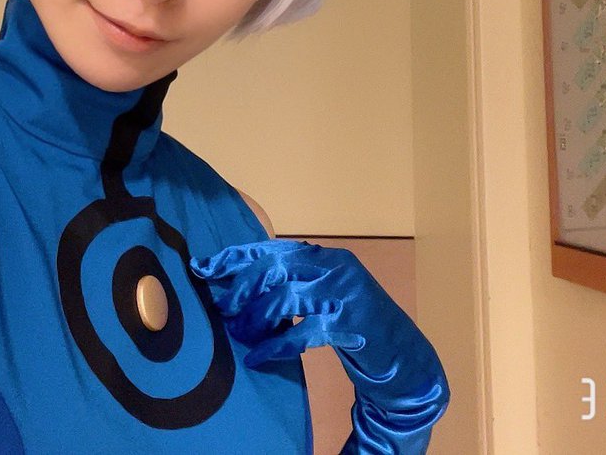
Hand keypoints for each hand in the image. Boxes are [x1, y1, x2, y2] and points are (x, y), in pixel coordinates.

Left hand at [191, 240, 448, 454]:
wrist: (403, 354)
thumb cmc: (352, 322)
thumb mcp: (321, 294)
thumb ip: (290, 283)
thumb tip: (238, 286)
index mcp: (322, 256)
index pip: (270, 248)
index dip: (234, 257)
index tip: (202, 267)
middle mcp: (332, 267)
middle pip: (273, 268)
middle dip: (241, 289)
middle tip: (223, 310)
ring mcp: (343, 294)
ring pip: (284, 298)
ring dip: (256, 318)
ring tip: (240, 335)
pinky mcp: (349, 324)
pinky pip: (302, 332)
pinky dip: (275, 345)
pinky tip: (258, 358)